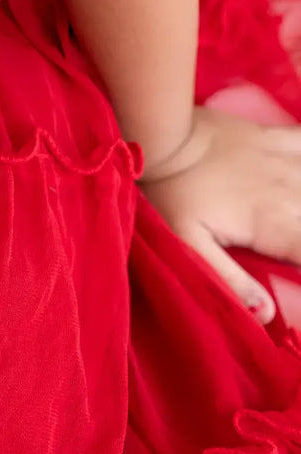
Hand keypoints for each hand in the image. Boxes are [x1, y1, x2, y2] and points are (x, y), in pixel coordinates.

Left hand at [139, 107, 300, 324]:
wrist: (165, 137)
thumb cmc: (172, 195)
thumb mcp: (190, 244)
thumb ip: (230, 279)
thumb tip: (265, 316)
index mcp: (275, 224)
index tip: (299, 277)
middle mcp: (294, 193)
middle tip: (290, 247)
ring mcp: (291, 163)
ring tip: (296, 224)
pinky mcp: (283, 140)